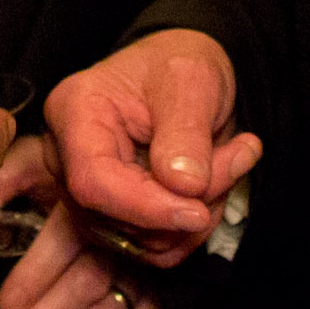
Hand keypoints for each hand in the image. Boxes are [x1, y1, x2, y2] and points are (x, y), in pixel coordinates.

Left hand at [0, 134, 163, 308]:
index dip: (35, 275)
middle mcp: (126, 236)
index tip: (4, 305)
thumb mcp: (41, 154)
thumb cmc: (81, 157)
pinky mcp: (159, 298)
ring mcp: (146, 271)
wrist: (142, 161)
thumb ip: (12, 172)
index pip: (68, 241)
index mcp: (94, 202)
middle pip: (85, 288)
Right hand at [44, 28, 257, 265]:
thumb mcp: (191, 78)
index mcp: (75, 113)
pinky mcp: (115, 215)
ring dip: (200, 213)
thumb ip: (186, 130)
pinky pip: (157, 246)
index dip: (146, 207)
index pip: (93, 182)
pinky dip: (195, 226)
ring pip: (144, 241)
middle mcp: (70, 158)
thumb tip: (184, 185)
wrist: (183, 74)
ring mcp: (90, 192)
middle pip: (119, 218)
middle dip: (188, 203)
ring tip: (231, 161)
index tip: (198, 211)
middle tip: (240, 155)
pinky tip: (215, 183)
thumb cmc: (178, 62)